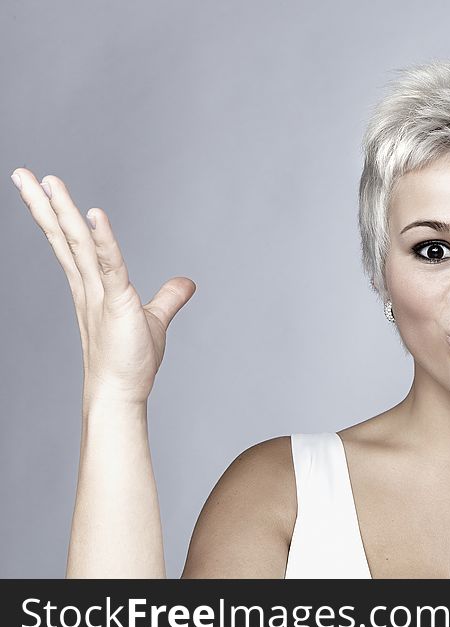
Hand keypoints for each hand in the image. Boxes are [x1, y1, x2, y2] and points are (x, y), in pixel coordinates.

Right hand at [11, 168, 195, 404]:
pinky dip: (103, 240)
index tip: (41, 187)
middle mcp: (87, 286)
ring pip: (77, 244)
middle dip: (44, 204)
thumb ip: (169, 298)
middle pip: (63, 237)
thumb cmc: (131, 360)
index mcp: (91, 286)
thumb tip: (188, 283)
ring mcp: (98, 294)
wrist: (121, 393)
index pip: (69, 243)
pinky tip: (95, 214)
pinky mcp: (116, 303)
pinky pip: (109, 265)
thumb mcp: (155, 318)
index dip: (56, 215)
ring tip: (47, 181)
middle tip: (22, 172)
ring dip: (63, 212)